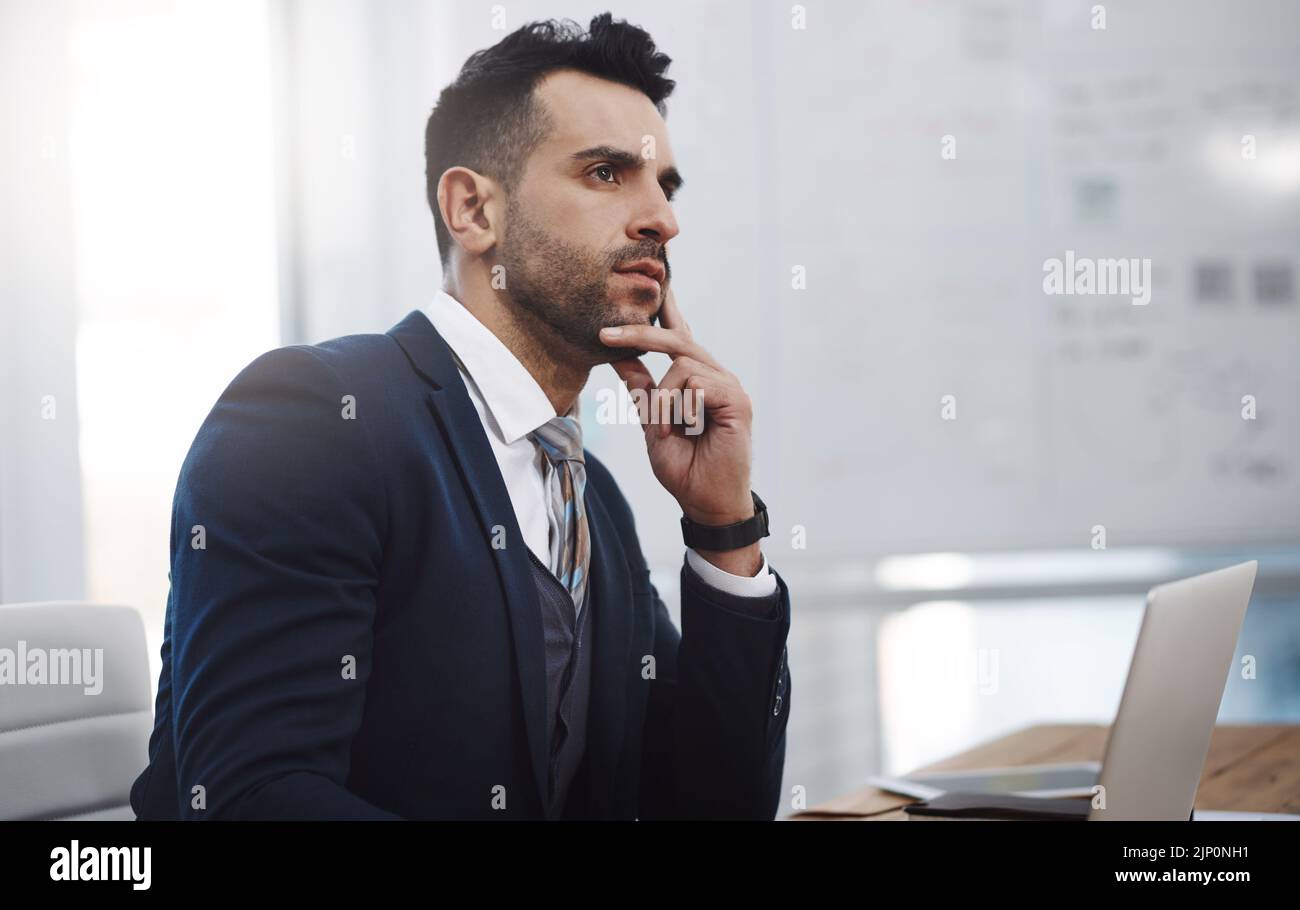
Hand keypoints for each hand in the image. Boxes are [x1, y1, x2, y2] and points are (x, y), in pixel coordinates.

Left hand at [601, 287, 761, 575]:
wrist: (707, 504)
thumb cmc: (684, 469)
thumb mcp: (652, 425)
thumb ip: (642, 391)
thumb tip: (619, 358)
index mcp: (696, 379)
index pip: (680, 336)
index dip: (667, 310)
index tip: (653, 282)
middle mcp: (715, 376)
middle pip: (677, 338)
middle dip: (640, 333)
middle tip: (605, 334)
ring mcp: (729, 386)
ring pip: (682, 362)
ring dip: (662, 398)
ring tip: (666, 429)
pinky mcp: (737, 400)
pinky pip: (696, 382)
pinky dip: (679, 405)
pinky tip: (685, 427)